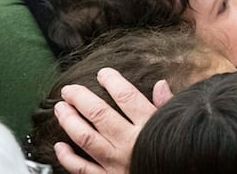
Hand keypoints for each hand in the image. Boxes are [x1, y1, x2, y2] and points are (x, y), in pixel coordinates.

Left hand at [53, 68, 171, 173]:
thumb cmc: (176, 153)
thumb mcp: (176, 127)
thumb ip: (166, 106)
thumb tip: (160, 84)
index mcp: (148, 125)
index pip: (126, 96)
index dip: (112, 81)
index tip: (103, 73)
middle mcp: (129, 142)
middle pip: (99, 114)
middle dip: (80, 98)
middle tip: (69, 89)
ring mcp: (115, 162)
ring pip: (86, 137)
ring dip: (69, 121)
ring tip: (61, 108)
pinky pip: (82, 169)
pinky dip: (68, 158)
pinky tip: (59, 146)